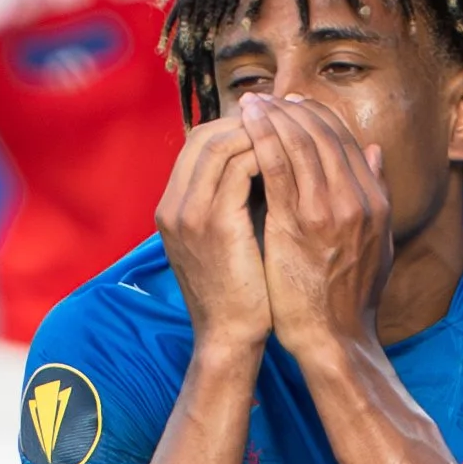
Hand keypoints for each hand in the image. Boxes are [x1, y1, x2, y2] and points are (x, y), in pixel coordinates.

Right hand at [155, 119, 270, 355]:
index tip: (270, 128)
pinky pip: (238, 168)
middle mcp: (173, 206)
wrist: (230, 339)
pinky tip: (289, 162)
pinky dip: (264, 156)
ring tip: (289, 138)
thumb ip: (236, 200)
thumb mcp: (228, 239)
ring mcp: (189, 213)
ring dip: (258, 135)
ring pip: (220, 143)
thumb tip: (268, 160)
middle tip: (283, 124)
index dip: (234, 128)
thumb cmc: (239, 294)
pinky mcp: (214, 223)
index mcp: (172, 209)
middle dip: (247, 124)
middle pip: (205, 136)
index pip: (198, 144)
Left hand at [239, 95, 391, 364]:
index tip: (294, 107)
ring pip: (299, 140)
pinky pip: (277, 165)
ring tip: (250, 104)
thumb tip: (374, 152)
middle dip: (292, 109)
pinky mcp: (297, 223)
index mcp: (375, 202)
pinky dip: (260, 138)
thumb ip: (378, 197)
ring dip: (272, 116)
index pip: (347, 140)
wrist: (334, 341)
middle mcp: (356, 199)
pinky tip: (244, 126)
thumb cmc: (348, 302)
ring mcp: (327, 209)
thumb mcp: (378, 245)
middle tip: (266, 98)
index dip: (318, 117)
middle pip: (323, 132)